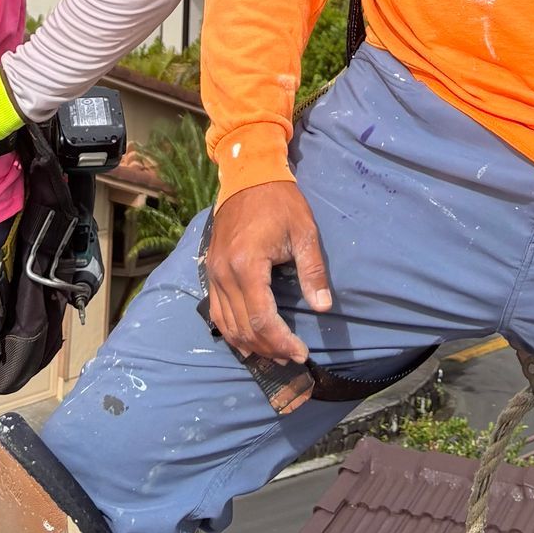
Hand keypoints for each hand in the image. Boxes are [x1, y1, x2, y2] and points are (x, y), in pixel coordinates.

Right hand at [203, 181, 332, 367]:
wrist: (248, 174)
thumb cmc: (280, 201)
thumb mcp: (304, 232)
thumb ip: (312, 271)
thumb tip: (323, 307)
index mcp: (247, 265)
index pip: (262, 320)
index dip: (282, 342)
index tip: (301, 353)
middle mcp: (224, 274)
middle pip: (244, 328)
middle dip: (269, 349)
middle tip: (291, 358)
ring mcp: (213, 273)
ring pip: (227, 325)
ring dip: (250, 346)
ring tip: (274, 356)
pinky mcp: (210, 271)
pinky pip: (217, 312)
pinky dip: (232, 332)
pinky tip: (248, 341)